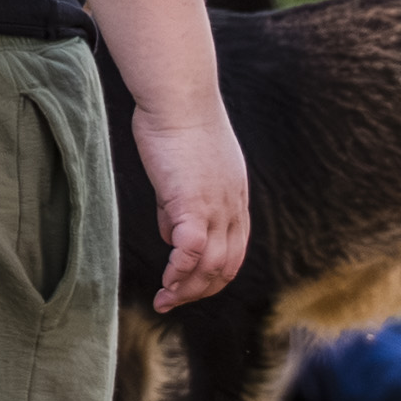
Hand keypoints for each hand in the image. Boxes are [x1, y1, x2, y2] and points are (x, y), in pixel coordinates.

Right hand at [134, 99, 248, 310]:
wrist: (180, 97)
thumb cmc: (177, 126)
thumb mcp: (189, 172)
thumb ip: (182, 206)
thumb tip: (173, 234)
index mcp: (236, 203)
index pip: (233, 252)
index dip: (213, 275)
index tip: (190, 286)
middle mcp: (232, 210)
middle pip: (225, 266)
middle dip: (200, 291)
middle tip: (172, 302)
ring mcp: (216, 208)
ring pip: (210, 265)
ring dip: (186, 289)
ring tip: (164, 300)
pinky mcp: (192, 203)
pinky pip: (190, 250)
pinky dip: (179, 271)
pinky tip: (166, 282)